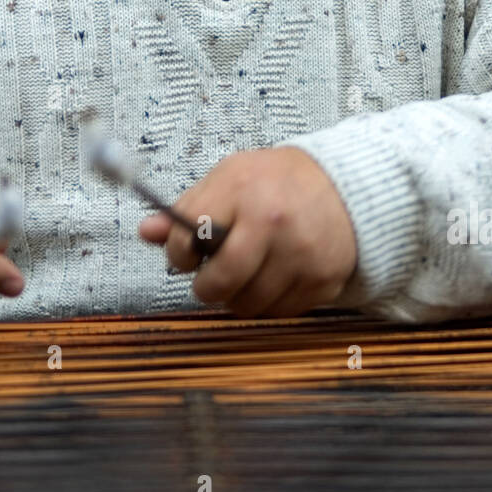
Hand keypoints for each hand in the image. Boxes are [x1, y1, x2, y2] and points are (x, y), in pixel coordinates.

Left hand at [138, 147, 356, 317]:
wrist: (344, 186)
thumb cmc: (276, 182)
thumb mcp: (229, 179)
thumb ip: (188, 208)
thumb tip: (147, 232)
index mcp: (242, 190)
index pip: (189, 238)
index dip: (179, 252)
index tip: (187, 252)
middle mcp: (273, 223)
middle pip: (220, 284)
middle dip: (207, 287)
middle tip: (212, 278)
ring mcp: (301, 254)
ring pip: (249, 305)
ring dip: (239, 297)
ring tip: (246, 273)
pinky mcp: (323, 279)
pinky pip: (280, 312)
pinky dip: (270, 302)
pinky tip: (274, 277)